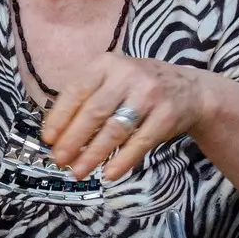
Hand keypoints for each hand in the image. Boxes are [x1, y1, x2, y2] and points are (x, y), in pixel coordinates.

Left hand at [42, 54, 210, 181]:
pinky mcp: (166, 116)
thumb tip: (56, 133)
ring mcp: (149, 94)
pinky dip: (122, 160)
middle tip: (59, 161)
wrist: (190, 90)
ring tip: (77, 171)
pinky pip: (140, 142)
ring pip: (115, 129)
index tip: (48, 140)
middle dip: (73, 140)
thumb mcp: (113, 80)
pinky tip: (108, 174)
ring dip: (93, 154)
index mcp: (107, 64)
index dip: (60, 117)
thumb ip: (88, 99)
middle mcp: (128, 74)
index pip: (77, 90)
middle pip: (94, 111)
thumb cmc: (139, 88)